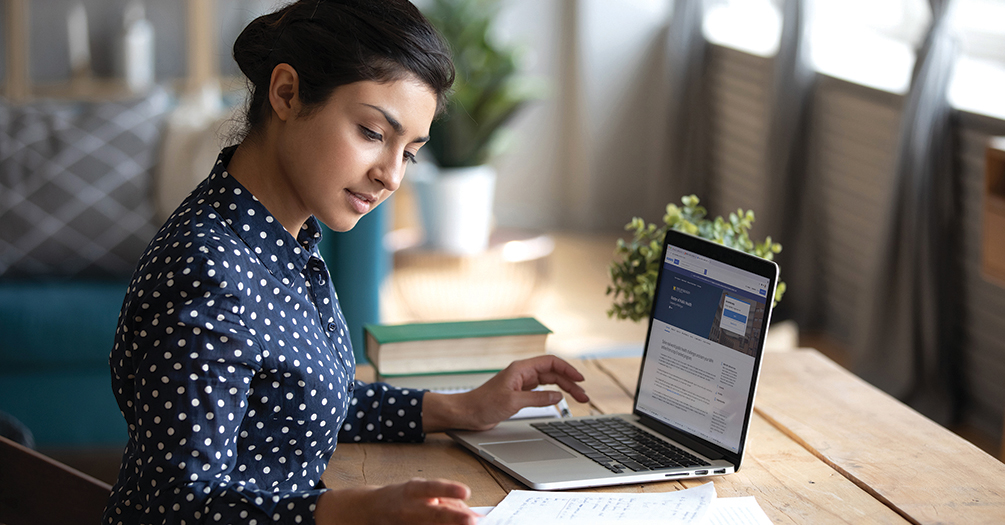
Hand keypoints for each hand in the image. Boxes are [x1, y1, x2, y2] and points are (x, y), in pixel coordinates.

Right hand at [316, 478, 479, 524]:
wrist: (367, 510)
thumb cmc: (400, 498)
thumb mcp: (420, 491)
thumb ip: (447, 500)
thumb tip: (473, 513)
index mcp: (413, 491)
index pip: (433, 488)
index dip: (449, 490)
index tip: (466, 492)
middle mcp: (408, 508)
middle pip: (433, 514)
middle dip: (454, 518)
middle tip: (471, 520)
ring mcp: (403, 524)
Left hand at [424, 355, 590, 431]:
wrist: (467, 413)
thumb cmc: (483, 405)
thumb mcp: (513, 403)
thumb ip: (537, 398)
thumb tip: (558, 395)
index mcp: (520, 369)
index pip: (550, 363)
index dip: (568, 369)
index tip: (580, 379)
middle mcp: (522, 373)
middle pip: (553, 373)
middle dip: (570, 382)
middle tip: (584, 396)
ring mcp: (521, 383)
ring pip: (549, 382)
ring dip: (564, 389)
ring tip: (578, 399)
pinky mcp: (519, 394)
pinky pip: (541, 391)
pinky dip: (553, 394)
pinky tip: (560, 400)